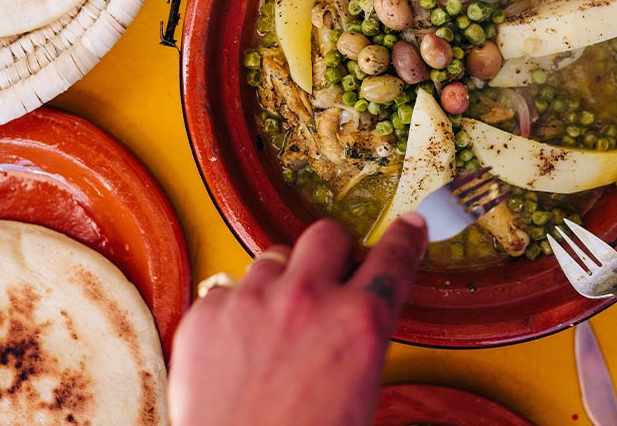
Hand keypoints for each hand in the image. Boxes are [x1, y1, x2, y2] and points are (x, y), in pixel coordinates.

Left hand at [168, 214, 427, 425]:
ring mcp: (253, 301)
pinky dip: (237, 310)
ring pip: (274, 257)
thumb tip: (359, 309)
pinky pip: (229, 289)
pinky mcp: (207, 313)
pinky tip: (239, 345)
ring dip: (282, 281)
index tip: (409, 226)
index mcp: (360, 322)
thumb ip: (361, 336)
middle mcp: (309, 299)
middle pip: (328, 234)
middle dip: (332, 252)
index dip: (405, 237)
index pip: (393, 257)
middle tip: (329, 275)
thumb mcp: (360, 390)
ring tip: (276, 323)